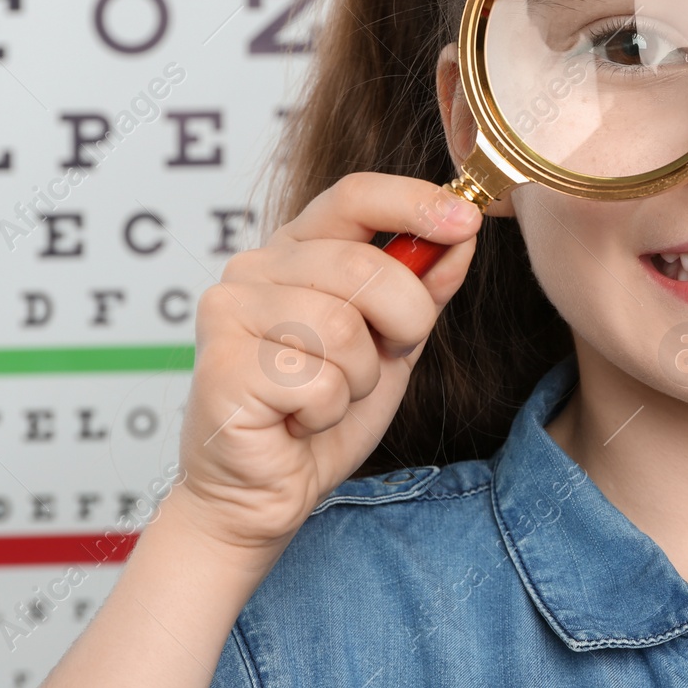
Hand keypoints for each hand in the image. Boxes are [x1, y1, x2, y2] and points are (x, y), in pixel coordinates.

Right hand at [172, 173, 481, 553]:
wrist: (263, 491)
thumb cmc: (319, 413)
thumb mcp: (391, 343)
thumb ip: (423, 288)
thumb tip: (462, 235)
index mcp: (295, 249)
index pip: (354, 196)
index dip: (415, 203)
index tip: (466, 220)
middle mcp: (253, 267)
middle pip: (364, 267)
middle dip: (403, 321)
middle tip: (384, 358)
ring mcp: (229, 311)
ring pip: (343, 328)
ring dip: (358, 379)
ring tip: (327, 397)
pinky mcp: (221, 365)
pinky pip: (316, 382)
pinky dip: (326, 413)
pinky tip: (298, 421)